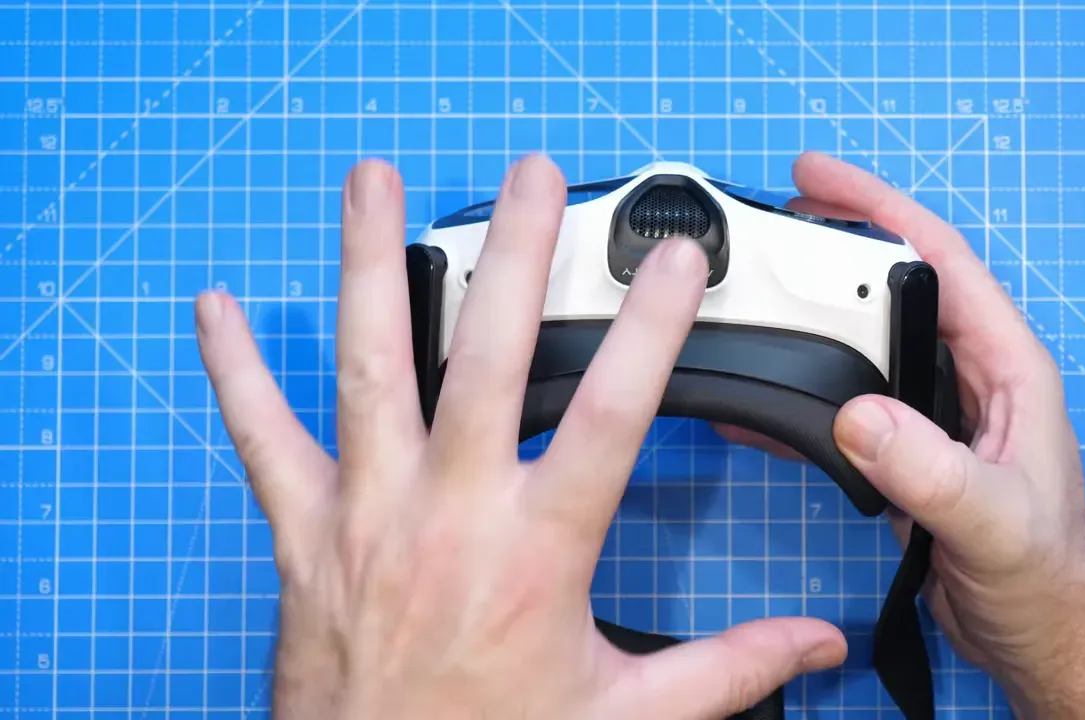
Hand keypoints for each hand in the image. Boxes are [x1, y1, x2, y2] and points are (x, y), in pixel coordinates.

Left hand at [195, 154, 848, 719]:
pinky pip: (264, 439)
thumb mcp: (625, 717)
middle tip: (530, 178)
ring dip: (373, 267)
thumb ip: (726, 668)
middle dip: (514, 258)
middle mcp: (448, 514)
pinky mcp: (307, 531)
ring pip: (370, 367)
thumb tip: (812, 645)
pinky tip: (216, 310)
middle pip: (484, 359)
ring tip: (374, 183)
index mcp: (535, 552)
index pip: (608, 418)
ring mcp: (369, 512)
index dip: (649, 332)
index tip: (673, 263)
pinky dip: (237, 372)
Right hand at [723, 151, 1084, 716]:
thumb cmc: (1045, 576)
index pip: (940, 260)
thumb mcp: (993, 520)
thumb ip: (931, 470)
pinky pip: (846, 401)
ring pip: (864, 341)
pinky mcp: (906, 449)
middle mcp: (968, 374)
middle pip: (893, 286)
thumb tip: (858, 414)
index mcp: (1006, 365)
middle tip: (771, 224)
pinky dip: (802, 393)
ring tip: (757, 296)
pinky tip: (761, 399)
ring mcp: (933, 411)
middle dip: (834, 246)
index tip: (817, 176)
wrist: (1038, 635)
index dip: (879, 208)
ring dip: (812, 316)